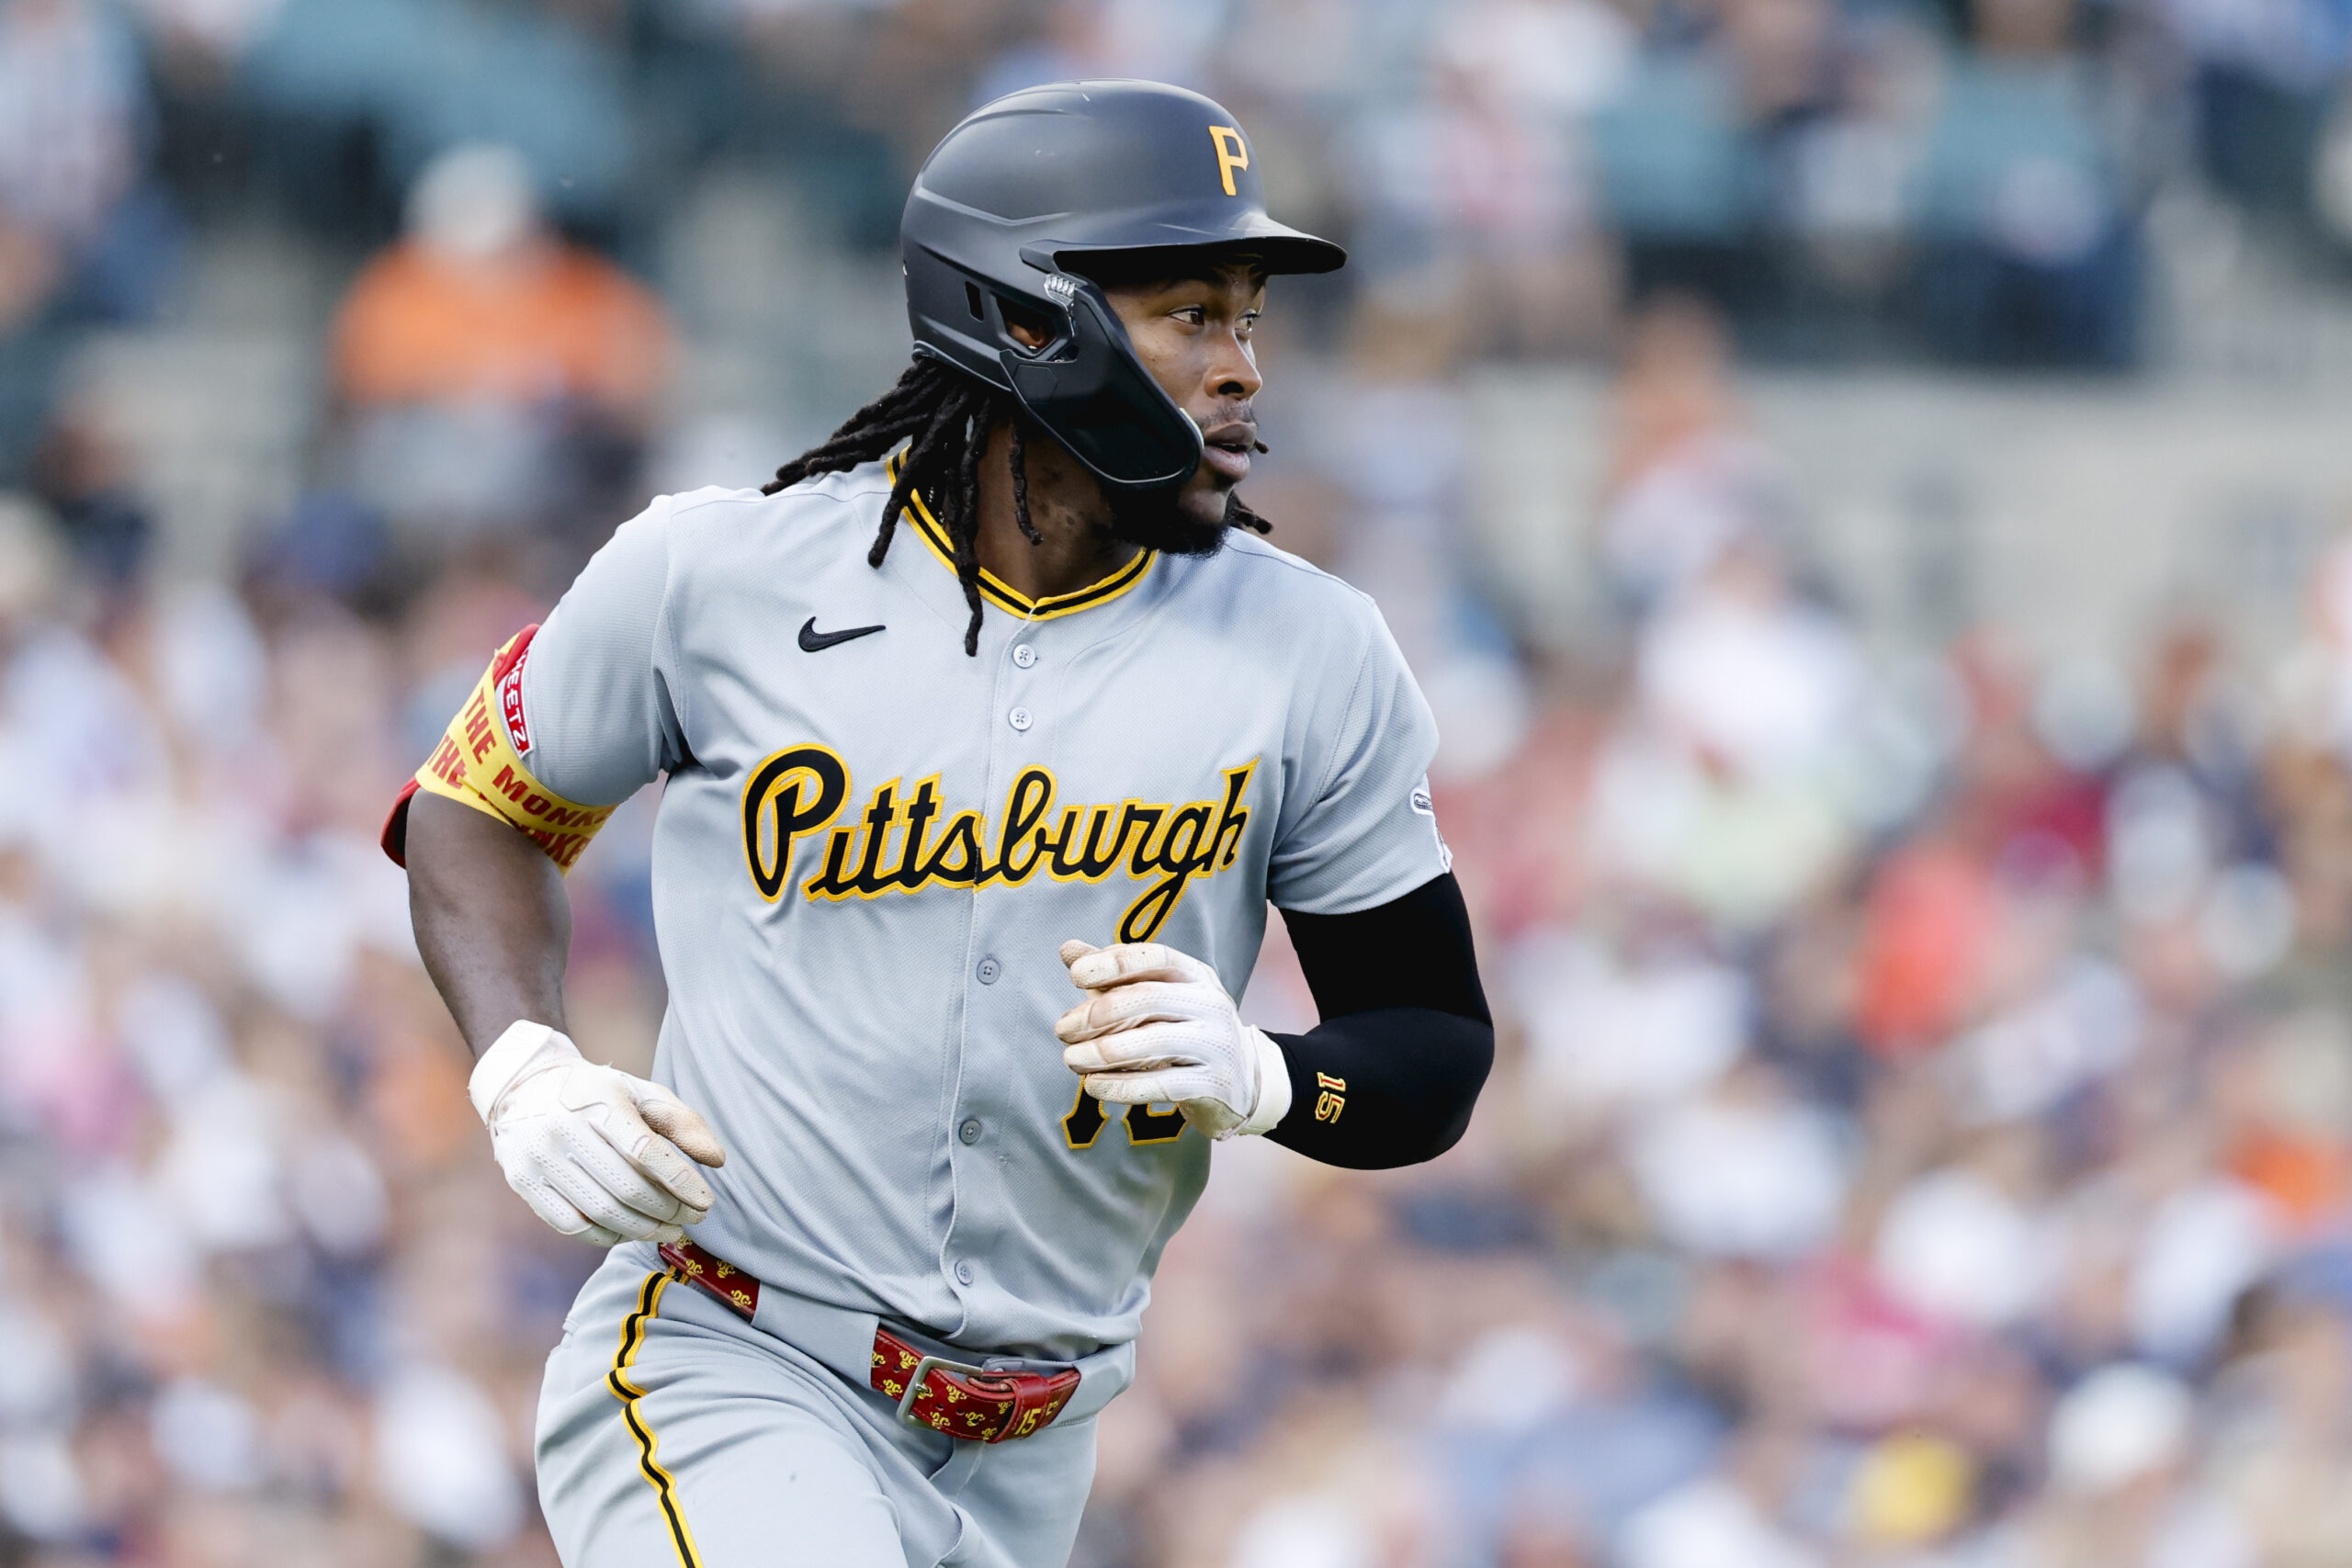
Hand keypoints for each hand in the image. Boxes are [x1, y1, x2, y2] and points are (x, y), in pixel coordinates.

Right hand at [469, 1022, 726, 1245]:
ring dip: (644, 1230)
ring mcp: (539, 1157)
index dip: (680, 1181)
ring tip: (671, 1231)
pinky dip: (608, 1236)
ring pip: (601, 1211)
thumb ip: (683, 1122)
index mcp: (599, 1099)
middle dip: (668, 1211)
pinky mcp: (523, 1182)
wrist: (525, 1087)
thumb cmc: (599, 1094)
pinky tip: (632, 1232)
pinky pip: (573, 1225)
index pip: (645, 1150)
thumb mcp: (642, 1093)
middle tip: (694, 1219)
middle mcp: (563, 1127)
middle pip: (626, 1187)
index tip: (706, 1202)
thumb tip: (717, 1160)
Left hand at [1055, 940, 1291, 1139]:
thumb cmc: (1185, 1031)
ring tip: (1071, 1059)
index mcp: (1196, 975)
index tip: (1075, 976)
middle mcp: (1211, 1004)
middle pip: (1151, 998)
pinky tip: (1092, 1086)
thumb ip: (1113, 975)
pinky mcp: (1214, 1084)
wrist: (1243, 1081)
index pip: (1156, 958)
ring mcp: (1217, 1045)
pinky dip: (1122, 1087)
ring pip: (1155, 1042)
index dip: (1114, 963)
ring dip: (1103, 1052)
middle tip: (1062, 1029)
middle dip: (1100, 1013)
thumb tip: (1067, 949)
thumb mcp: (1156, 997)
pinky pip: (1163, 1084)